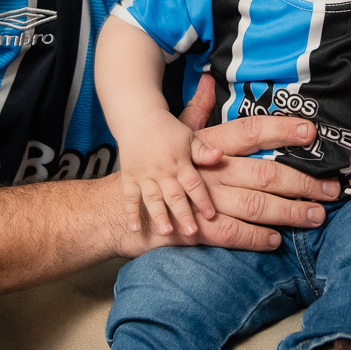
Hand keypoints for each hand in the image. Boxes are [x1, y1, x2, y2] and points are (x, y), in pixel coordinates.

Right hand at [118, 110, 222, 236]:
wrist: (138, 118)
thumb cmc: (168, 130)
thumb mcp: (189, 137)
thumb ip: (204, 152)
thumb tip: (221, 155)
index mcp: (180, 162)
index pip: (193, 183)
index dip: (202, 199)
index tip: (211, 215)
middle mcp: (162, 171)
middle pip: (174, 195)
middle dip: (183, 214)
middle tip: (192, 231)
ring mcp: (144, 175)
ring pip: (152, 198)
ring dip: (159, 215)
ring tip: (165, 231)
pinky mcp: (129, 178)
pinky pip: (130, 197)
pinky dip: (131, 212)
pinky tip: (134, 228)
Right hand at [126, 73, 338, 251]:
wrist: (117, 208)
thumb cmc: (152, 166)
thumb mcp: (174, 133)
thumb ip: (196, 109)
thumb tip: (208, 79)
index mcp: (208, 143)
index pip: (251, 131)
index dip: (282, 129)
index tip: (311, 131)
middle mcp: (210, 170)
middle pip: (266, 172)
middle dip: (303, 182)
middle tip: (332, 189)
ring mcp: (205, 201)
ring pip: (257, 205)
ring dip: (290, 212)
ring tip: (316, 215)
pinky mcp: (197, 229)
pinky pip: (235, 234)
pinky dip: (258, 238)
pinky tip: (277, 239)